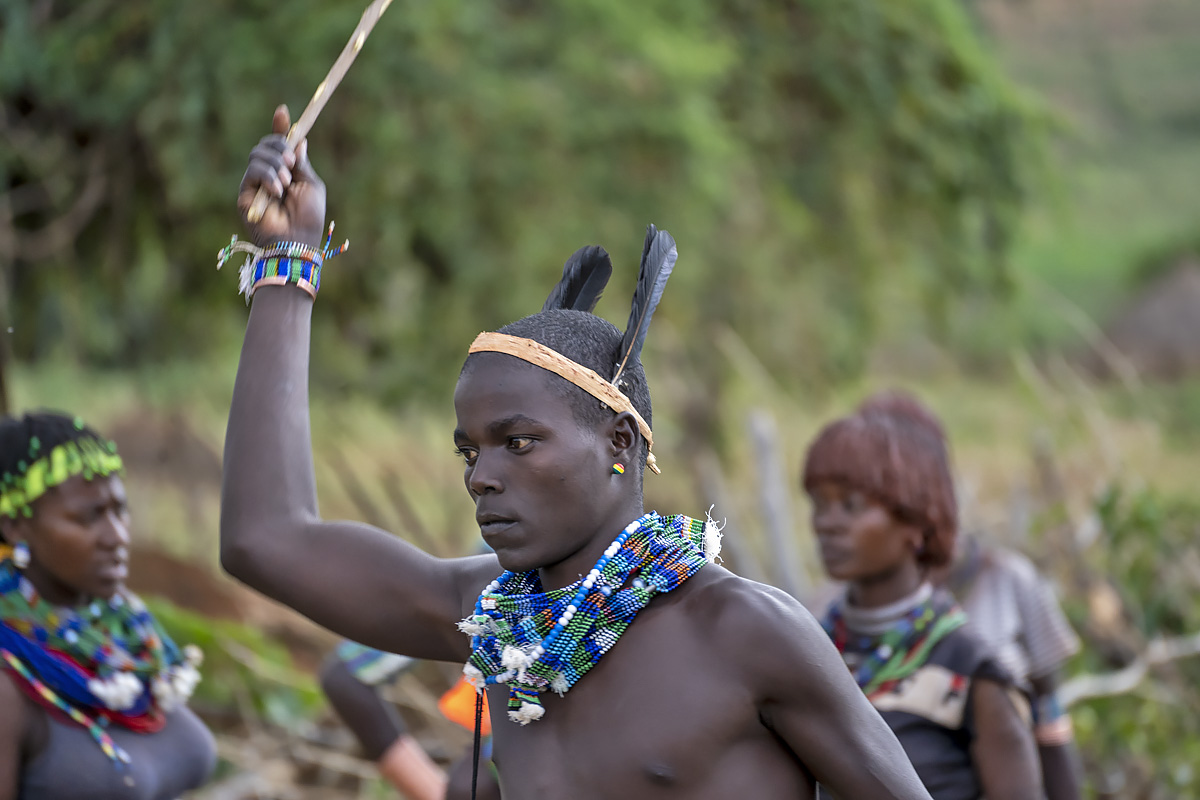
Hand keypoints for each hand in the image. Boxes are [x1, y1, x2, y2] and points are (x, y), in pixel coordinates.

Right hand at [237, 105, 326, 247]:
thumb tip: (299, 140)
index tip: (282, 111)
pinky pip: (252, 171)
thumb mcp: (311, 185)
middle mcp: (270, 175)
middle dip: (278, 145)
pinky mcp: (245, 193)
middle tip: (290, 161)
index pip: (279, 144)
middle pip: (266, 144)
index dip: (280, 127)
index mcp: (287, 172)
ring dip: (274, 165)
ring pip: (257, 154)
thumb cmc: (308, 218)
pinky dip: (267, 177)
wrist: (297, 241)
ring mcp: (255, 183)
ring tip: (285, 183)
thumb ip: (302, 163)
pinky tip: (277, 191)